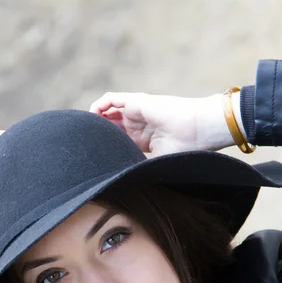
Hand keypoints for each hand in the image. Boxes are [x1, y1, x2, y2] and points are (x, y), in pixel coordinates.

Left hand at [89, 92, 233, 156]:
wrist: (197, 131)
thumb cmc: (184, 149)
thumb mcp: (156, 163)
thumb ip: (138, 167)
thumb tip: (121, 183)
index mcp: (143, 140)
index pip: (116, 142)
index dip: (104, 147)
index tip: (92, 158)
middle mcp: (137, 125)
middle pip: (109, 126)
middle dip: (97, 134)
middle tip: (84, 145)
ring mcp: (136, 112)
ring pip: (108, 112)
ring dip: (95, 119)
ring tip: (87, 130)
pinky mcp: (135, 101)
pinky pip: (111, 99)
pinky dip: (99, 105)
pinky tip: (92, 116)